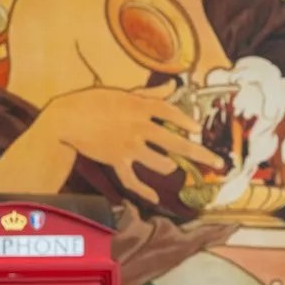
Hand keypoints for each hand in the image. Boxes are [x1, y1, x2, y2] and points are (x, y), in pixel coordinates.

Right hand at [43, 81, 225, 202]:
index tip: (198, 129)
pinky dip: (144, 191)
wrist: (65, 119)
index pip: (171, 113)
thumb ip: (151, 93)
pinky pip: (133, 180)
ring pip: (159, 163)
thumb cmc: (93, 101)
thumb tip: (173, 86)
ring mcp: (128, 146)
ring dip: (168, 167)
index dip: (187, 121)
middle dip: (201, 154)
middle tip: (219, 164)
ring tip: (172, 167)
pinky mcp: (116, 161)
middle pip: (177, 143)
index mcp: (140, 107)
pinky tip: (156, 198)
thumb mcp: (123, 92)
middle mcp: (139, 127)